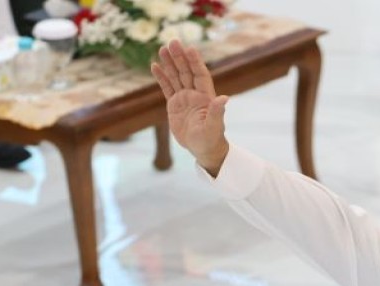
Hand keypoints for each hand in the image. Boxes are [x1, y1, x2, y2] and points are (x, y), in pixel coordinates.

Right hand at [150, 40, 229, 172]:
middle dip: (180, 57)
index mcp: (206, 97)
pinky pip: (166, 87)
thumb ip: (217, 112)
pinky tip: (155, 65)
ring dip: (169, 63)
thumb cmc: (211, 139)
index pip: (200, 75)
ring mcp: (184, 98)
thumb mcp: (214, 126)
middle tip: (173, 41)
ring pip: (176, 77)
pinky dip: (161, 77)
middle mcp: (195, 94)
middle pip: (186, 72)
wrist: (203, 149)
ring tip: (162, 48)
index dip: (196, 62)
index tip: (190, 48)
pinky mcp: (174, 104)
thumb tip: (225, 98)